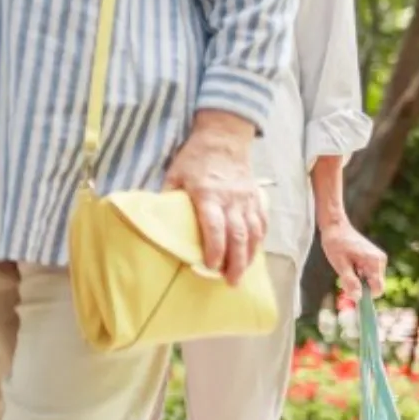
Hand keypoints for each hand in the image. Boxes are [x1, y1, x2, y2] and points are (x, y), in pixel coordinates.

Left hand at [163, 113, 265, 283]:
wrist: (223, 137)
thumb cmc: (195, 158)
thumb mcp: (175, 174)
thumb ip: (168, 198)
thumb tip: (156, 221)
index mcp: (208, 195)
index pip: (214, 227)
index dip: (214, 249)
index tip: (211, 267)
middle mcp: (231, 199)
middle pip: (238, 235)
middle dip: (236, 261)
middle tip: (231, 281)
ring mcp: (247, 199)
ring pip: (253, 232)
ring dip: (249, 255)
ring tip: (242, 273)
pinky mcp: (256, 197)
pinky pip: (262, 222)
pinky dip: (259, 240)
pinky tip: (253, 252)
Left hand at [319, 215, 387, 301]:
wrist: (335, 226)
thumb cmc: (335, 244)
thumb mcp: (339, 265)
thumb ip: (350, 282)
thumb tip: (358, 298)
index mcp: (374, 262)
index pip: (378, 289)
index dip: (367, 297)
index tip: (353, 299)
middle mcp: (381, 260)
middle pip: (374, 286)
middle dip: (360, 287)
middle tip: (344, 277)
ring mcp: (379, 259)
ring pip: (371, 280)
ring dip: (358, 280)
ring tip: (346, 267)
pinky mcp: (375, 258)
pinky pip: (369, 274)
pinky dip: (359, 274)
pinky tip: (350, 264)